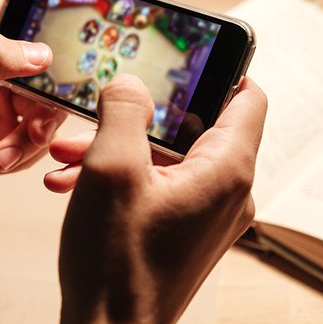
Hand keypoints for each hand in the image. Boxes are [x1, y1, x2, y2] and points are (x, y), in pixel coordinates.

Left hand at [0, 0, 65, 241]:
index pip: (18, 5)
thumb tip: (39, 53)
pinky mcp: (11, 136)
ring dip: (32, 136)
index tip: (67, 37)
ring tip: (1, 155)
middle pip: (48, 65)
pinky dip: (25, 155)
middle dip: (46, 99)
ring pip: (48, 106)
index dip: (47, 12)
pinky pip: (41, 137)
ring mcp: (4, 104)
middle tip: (31, 126)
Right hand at [48, 74, 266, 323]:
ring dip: (121, 147)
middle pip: (197, 126)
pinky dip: (124, 177)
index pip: (249, 98)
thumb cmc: (115, 266)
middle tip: (104, 110)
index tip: (188, 58)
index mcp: (226, 170)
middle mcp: (228, 192)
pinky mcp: (185, 230)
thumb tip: (132, 84)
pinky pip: (160, 185)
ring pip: (169, 157)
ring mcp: (208, 214)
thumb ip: (125, 111)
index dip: (223, 70)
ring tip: (73, 152)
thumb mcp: (112, 169)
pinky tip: (75, 181)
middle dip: (141, 116)